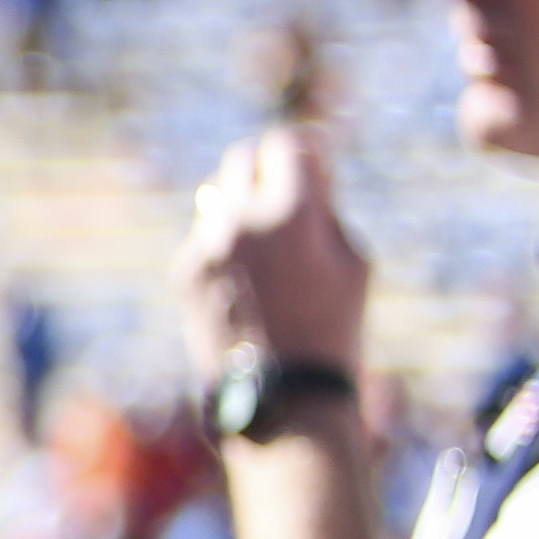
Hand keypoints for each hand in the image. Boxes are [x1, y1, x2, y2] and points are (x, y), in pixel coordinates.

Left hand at [181, 123, 369, 383]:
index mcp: (291, 212)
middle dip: (267, 167)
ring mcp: (206, 246)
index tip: (317, 166)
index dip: (306, 151)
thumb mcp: (354, 259)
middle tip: (286, 189)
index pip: (286, 145)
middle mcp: (241, 220)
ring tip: (268, 234)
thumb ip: (323, 208)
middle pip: (242, 158)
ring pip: (217, 194)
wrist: (284, 394)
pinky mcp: (184, 272)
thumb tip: (296, 177)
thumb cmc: (334, 325)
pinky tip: (247, 272)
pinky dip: (224, 240)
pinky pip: (204, 234)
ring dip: (242, 201)